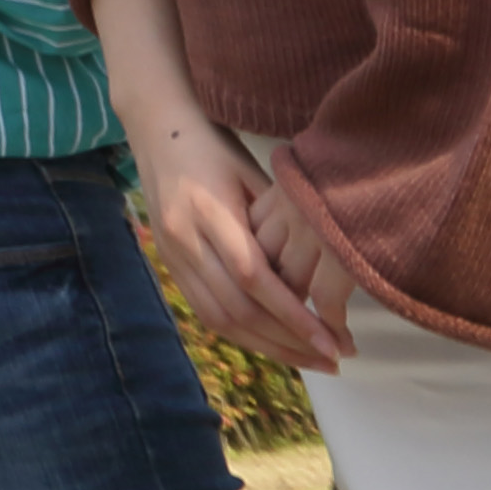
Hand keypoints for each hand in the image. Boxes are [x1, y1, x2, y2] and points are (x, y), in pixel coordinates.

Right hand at [136, 114, 342, 373]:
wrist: (156, 128)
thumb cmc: (214, 145)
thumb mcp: (252, 172)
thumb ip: (278, 222)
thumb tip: (320, 274)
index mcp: (209, 211)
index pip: (253, 278)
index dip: (293, 316)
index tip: (333, 341)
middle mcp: (185, 239)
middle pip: (237, 308)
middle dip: (288, 342)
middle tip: (334, 359)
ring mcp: (172, 254)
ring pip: (219, 318)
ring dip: (267, 347)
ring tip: (310, 361)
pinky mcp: (170, 263)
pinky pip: (205, 311)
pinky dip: (242, 334)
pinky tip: (273, 343)